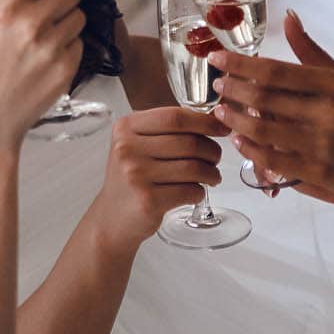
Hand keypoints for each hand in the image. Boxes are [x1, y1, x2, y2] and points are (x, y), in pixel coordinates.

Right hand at [0, 0, 99, 146]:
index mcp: (5, 6)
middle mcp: (30, 23)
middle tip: (42, 17)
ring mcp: (50, 48)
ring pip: (79, 17)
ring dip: (66, 24)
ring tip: (38, 45)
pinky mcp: (66, 70)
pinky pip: (79, 44)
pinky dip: (67, 50)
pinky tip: (43, 64)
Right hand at [88, 105, 227, 248]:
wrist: (112, 217)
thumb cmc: (131, 178)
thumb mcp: (136, 145)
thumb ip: (165, 130)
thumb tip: (213, 120)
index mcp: (126, 128)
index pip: (174, 117)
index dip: (204, 121)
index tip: (221, 128)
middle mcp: (127, 149)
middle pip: (188, 142)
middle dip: (212, 150)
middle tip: (215, 159)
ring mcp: (136, 175)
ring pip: (193, 167)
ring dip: (211, 173)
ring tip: (211, 177)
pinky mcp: (148, 200)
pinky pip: (190, 190)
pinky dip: (200, 192)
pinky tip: (195, 192)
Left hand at [210, 14, 333, 212]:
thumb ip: (311, 51)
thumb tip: (288, 15)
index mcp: (333, 84)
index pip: (274, 70)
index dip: (239, 64)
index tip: (216, 58)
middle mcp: (329, 112)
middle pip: (263, 98)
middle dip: (231, 90)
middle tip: (215, 85)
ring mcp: (323, 144)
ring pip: (263, 130)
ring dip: (234, 120)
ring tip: (220, 112)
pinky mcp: (319, 173)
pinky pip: (273, 160)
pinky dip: (250, 149)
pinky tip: (239, 140)